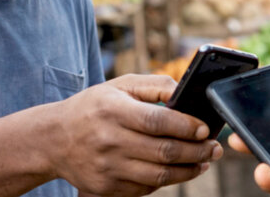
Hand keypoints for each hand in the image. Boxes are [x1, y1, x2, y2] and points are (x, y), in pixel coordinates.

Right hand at [49, 74, 222, 195]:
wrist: (54, 139)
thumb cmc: (94, 107)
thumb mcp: (120, 85)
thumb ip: (154, 85)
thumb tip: (186, 91)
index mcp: (113, 110)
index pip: (157, 122)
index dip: (186, 126)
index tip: (206, 128)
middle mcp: (109, 140)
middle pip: (163, 152)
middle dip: (197, 151)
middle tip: (215, 148)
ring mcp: (107, 168)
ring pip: (159, 176)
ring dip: (188, 171)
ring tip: (204, 162)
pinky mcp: (107, 188)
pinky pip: (145, 188)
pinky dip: (166, 181)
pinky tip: (179, 171)